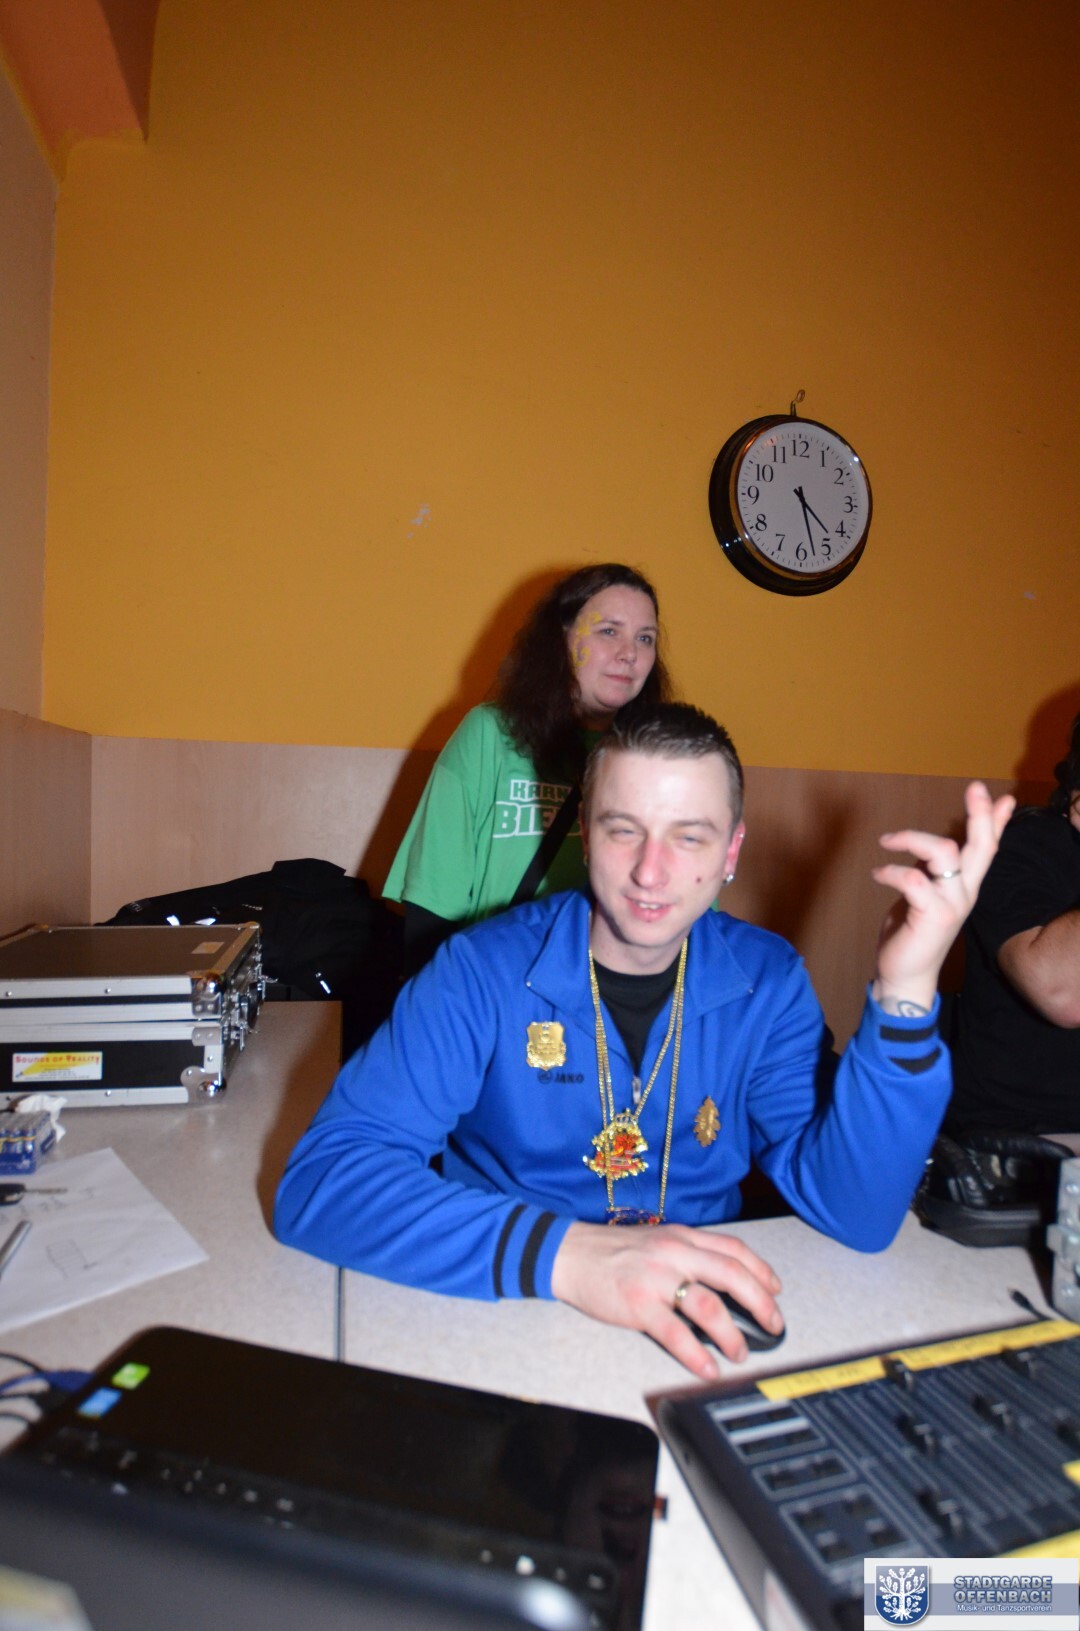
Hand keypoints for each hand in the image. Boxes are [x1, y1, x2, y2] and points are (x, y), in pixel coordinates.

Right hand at [550, 1221, 783, 1379]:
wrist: (571, 1253)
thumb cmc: (613, 1251)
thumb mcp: (658, 1240)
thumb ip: (689, 1254)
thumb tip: (722, 1283)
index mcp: (682, 1237)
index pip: (733, 1249)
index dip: (761, 1270)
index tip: (775, 1290)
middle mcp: (675, 1253)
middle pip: (731, 1275)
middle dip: (760, 1303)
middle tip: (773, 1326)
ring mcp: (656, 1278)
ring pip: (708, 1305)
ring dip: (731, 1333)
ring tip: (740, 1352)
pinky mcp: (638, 1304)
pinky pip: (675, 1332)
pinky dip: (696, 1354)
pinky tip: (707, 1367)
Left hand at [871, 781, 1014, 1013]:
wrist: (904, 974)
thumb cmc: (911, 932)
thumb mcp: (923, 893)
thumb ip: (929, 870)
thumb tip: (925, 846)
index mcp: (964, 886)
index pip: (987, 849)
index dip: (995, 823)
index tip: (1004, 798)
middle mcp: (965, 892)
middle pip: (981, 846)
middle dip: (980, 815)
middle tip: (975, 788)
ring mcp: (952, 904)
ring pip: (946, 852)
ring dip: (913, 838)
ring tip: (887, 841)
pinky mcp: (933, 915)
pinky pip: (913, 877)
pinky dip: (891, 870)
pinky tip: (878, 874)